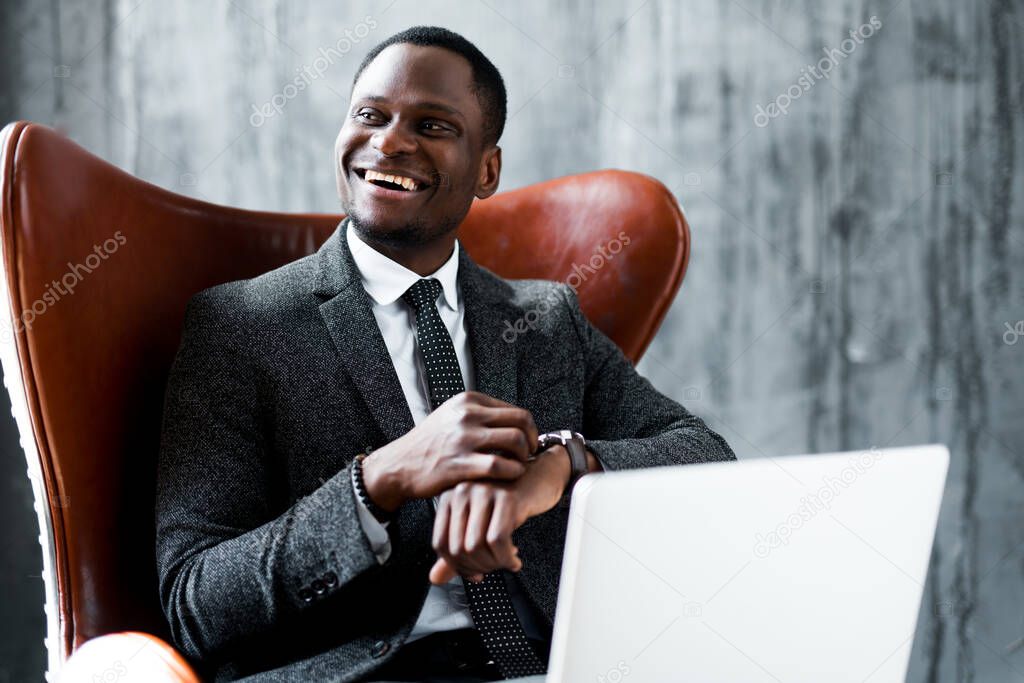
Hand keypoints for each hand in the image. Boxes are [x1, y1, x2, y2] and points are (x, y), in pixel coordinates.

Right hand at [361, 391, 538, 511]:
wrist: (400, 465)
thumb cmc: (429, 443)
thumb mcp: (452, 416)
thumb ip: (480, 414)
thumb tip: (514, 422)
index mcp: (468, 401)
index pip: (514, 409)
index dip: (528, 427)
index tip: (528, 440)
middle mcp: (467, 415)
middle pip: (521, 421)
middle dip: (532, 440)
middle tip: (530, 453)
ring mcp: (463, 439)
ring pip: (515, 440)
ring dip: (524, 456)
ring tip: (519, 465)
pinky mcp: (460, 463)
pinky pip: (500, 465)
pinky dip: (513, 471)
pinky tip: (511, 475)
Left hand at [428, 445, 571, 584]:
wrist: (539, 477)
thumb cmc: (508, 501)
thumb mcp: (479, 525)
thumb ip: (456, 551)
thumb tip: (436, 578)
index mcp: (450, 497)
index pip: (440, 543)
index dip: (457, 566)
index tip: (474, 573)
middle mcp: (462, 491)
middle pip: (458, 548)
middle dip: (478, 568)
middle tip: (493, 569)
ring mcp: (484, 492)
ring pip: (476, 546)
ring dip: (493, 564)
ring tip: (505, 563)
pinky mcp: (507, 498)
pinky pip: (498, 539)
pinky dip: (506, 558)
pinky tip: (514, 561)